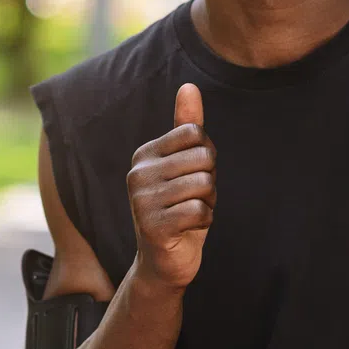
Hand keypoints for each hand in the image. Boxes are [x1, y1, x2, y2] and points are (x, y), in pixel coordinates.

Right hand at [126, 83, 215, 290]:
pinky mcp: (153, 226)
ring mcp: (142, 201)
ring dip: (208, 203)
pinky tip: (188, 230)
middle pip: (204, 158)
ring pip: (205, 185)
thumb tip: (189, 86)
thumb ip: (186, 126)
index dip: (207, 157)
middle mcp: (138, 174)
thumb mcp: (184, 165)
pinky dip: (204, 222)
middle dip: (209, 182)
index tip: (192, 176)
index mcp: (145, 154)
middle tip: (192, 200)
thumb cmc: (179, 208)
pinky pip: (200, 211)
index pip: (196, 134)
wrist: (164, 261)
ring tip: (189, 215)